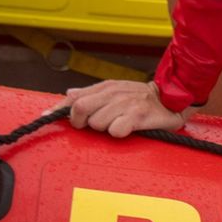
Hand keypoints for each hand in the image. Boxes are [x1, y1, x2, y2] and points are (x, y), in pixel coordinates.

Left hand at [57, 80, 193, 137]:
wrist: (174, 97)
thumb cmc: (145, 99)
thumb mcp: (117, 90)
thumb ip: (92, 94)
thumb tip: (69, 94)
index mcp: (106, 87)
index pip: (74, 97)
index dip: (59, 109)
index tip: (46, 117)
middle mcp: (113, 94)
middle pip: (80, 109)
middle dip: (81, 122)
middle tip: (91, 127)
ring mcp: (125, 105)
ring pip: (97, 123)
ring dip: (103, 129)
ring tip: (117, 125)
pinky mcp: (138, 117)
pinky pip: (116, 131)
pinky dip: (118, 134)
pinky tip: (127, 130)